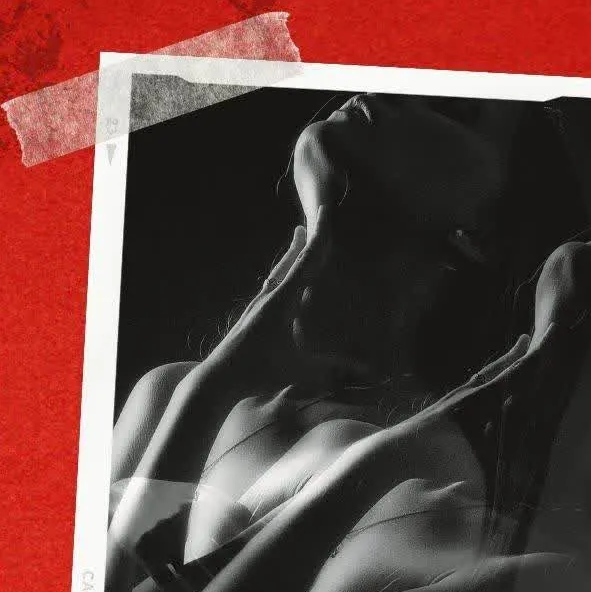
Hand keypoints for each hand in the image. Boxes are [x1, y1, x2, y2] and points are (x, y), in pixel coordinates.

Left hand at [192, 221, 327, 396]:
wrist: (218, 378)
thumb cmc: (260, 373)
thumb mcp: (303, 372)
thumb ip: (337, 371)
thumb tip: (371, 375)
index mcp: (283, 301)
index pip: (306, 262)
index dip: (319, 238)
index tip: (324, 213)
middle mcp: (269, 297)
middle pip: (290, 262)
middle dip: (304, 242)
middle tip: (311, 222)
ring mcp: (258, 306)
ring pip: (278, 274)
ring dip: (290, 258)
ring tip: (296, 244)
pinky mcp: (251, 317)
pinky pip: (271, 289)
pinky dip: (282, 278)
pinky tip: (279, 285)